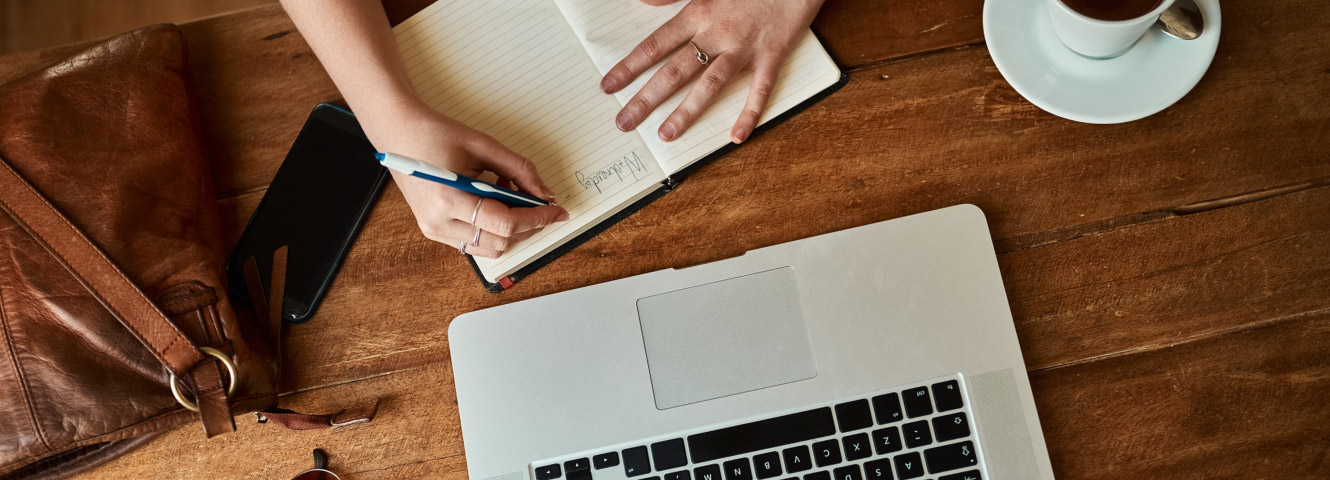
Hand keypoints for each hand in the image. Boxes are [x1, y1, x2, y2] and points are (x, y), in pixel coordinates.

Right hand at [363, 102, 567, 257]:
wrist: (398, 132)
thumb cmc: (435, 133)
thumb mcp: (484, 145)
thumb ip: (519, 170)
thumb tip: (545, 194)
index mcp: (449, 198)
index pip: (505, 224)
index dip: (537, 219)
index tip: (556, 211)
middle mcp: (439, 222)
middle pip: (500, 242)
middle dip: (528, 226)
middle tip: (542, 205)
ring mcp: (434, 230)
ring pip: (489, 248)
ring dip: (511, 230)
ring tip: (511, 197)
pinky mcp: (433, 231)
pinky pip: (474, 243)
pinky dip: (493, 230)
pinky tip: (495, 204)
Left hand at [601, 0, 824, 143]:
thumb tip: (644, 1)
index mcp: (699, 12)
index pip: (655, 45)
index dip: (630, 67)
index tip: (609, 87)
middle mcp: (718, 33)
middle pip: (675, 71)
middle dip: (647, 99)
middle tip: (624, 122)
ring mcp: (745, 47)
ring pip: (711, 85)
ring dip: (687, 112)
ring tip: (665, 134)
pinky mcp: (772, 54)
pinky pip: (760, 89)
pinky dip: (749, 114)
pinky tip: (736, 137)